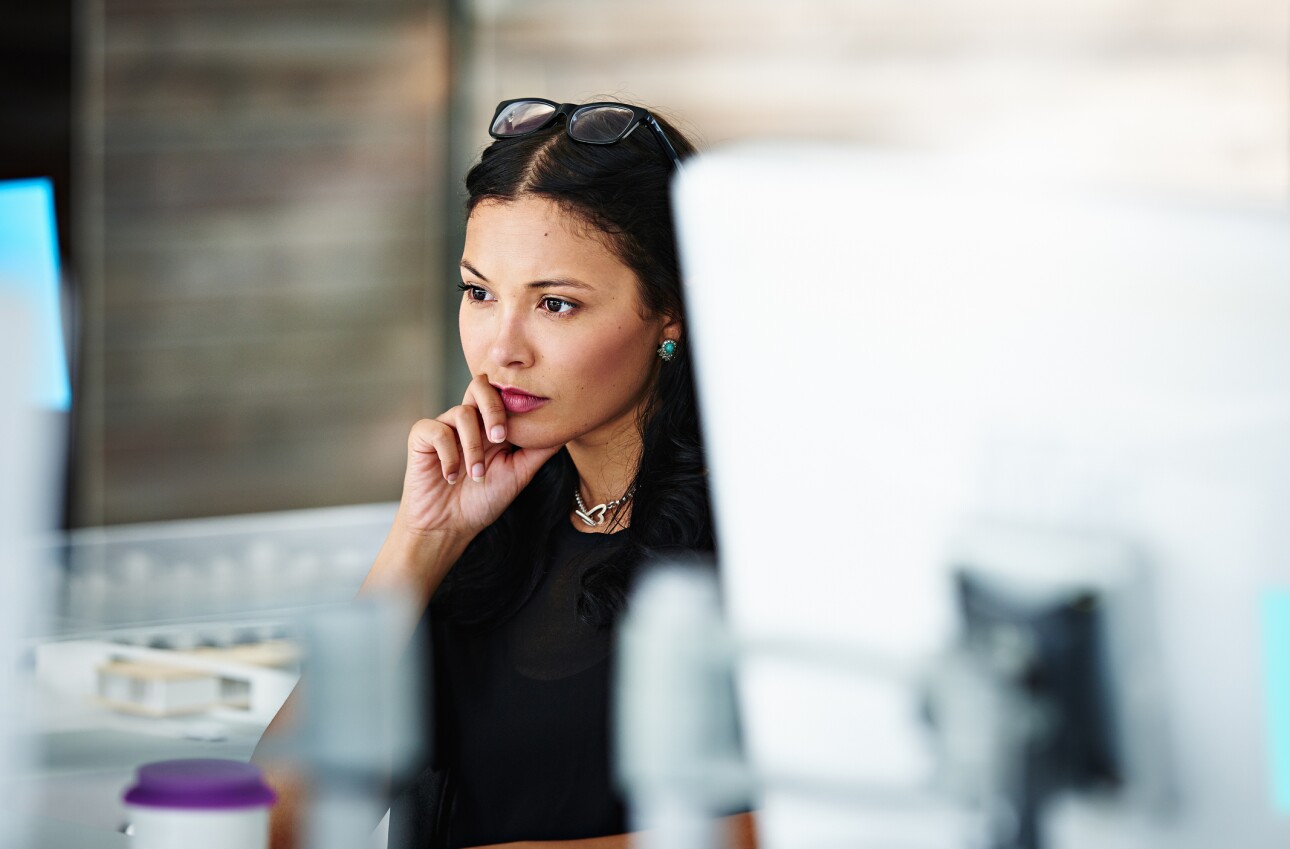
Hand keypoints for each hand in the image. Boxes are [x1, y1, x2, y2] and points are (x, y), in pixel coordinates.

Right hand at [395, 374, 559, 539]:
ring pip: (462, 412)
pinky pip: (437, 430)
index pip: (504, 394)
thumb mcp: (520, 474)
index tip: (522, 432)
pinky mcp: (422, 436)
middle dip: (494, 408)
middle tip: (500, 438)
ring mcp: (445, 426)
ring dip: (473, 447)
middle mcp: (469, 420)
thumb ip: (540, 449)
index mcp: (492, 425)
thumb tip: (566, 428)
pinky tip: (450, 477)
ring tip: (476, 475)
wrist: (448, 527)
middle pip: (480, 385)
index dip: (514, 403)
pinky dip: (448, 455)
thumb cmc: (483, 500)